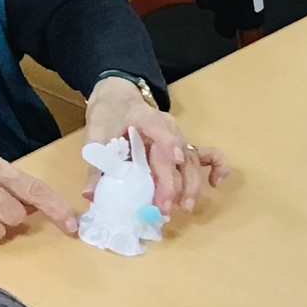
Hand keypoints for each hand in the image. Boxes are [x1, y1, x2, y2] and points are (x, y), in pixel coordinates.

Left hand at [83, 78, 229, 215]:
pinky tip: (215, 184)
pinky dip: (216, 167)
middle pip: (176, 155)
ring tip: (185, 207)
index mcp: (143, 117)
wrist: (118, 98)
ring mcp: (178, 137)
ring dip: (191, 185)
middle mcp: (167, 126)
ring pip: (192, 161)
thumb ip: (95, 167)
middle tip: (164, 209)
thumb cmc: (108, 115)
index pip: (159, 129)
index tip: (175, 162)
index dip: (169, 145)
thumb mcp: (95, 138)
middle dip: (173, 184)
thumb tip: (91, 195)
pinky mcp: (183, 146)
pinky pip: (206, 154)